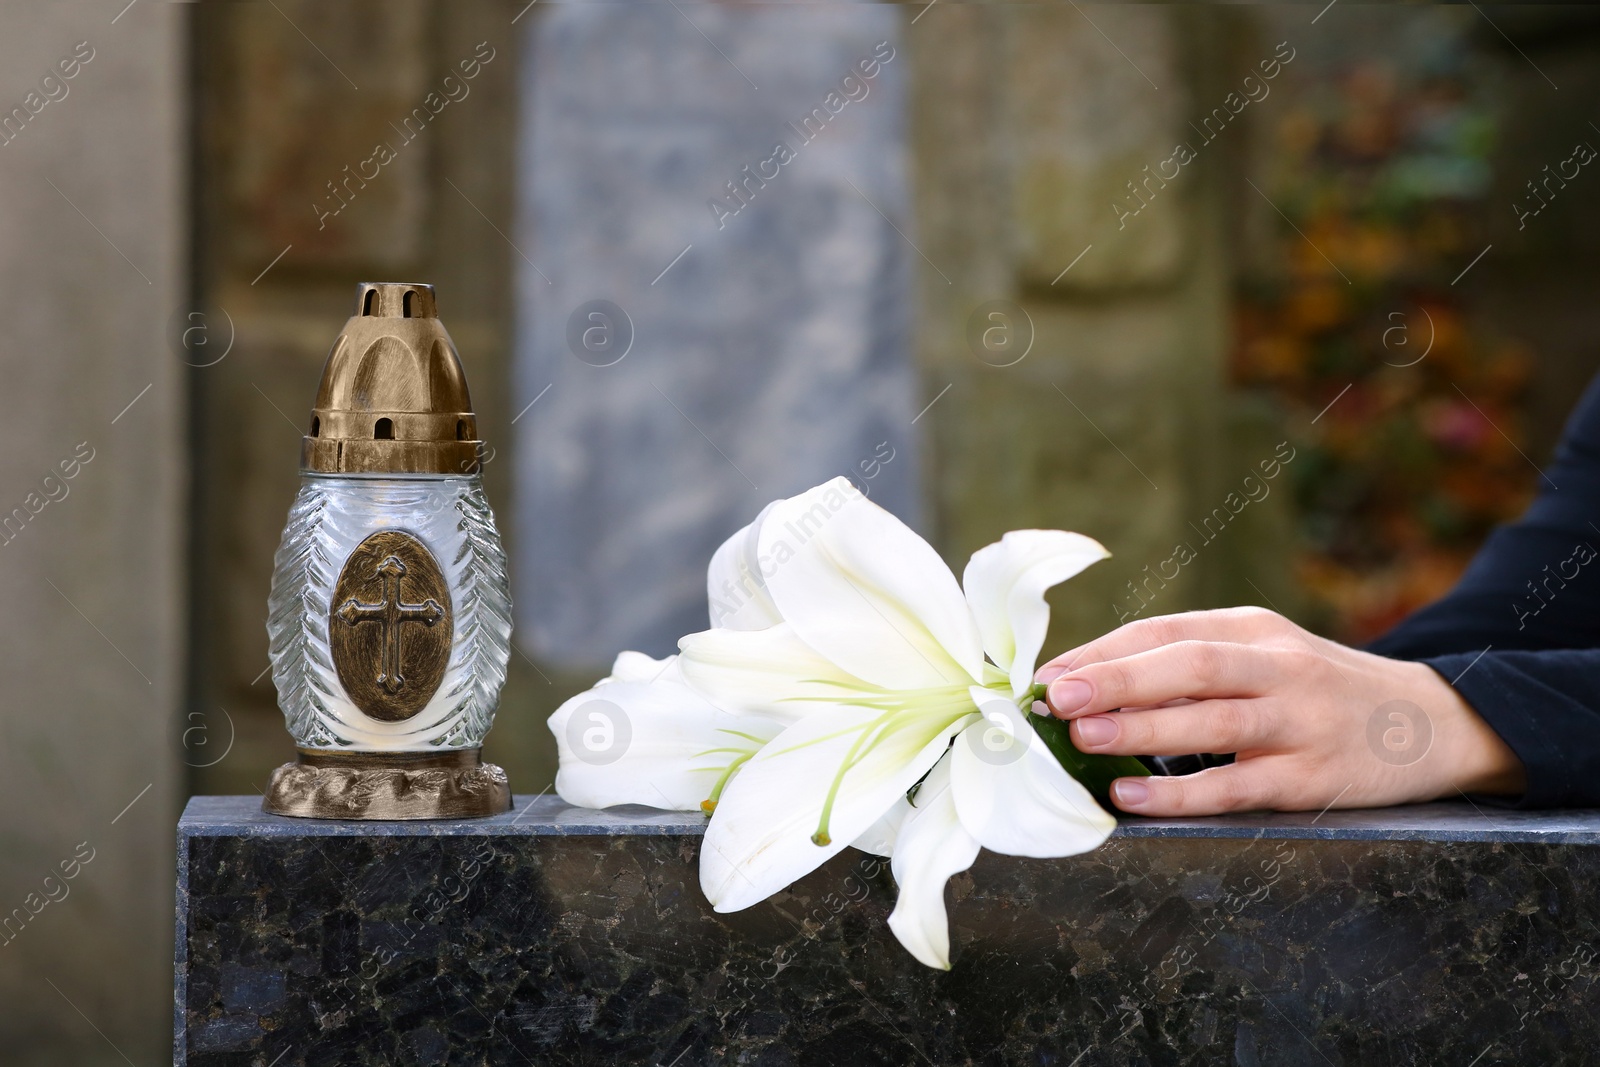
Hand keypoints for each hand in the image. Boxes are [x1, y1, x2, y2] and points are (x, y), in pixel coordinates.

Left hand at [1034, 607, 1525, 815]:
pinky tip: (1133, 797)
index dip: (1101, 652)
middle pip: (1189, 664)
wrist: (1430, 723)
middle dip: (1116, 679)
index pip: (1165, 631)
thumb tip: (1088, 686)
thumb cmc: (1317, 689)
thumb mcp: (1262, 655)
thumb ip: (1189, 664)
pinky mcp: (1313, 778)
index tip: (1045, 675)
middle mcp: (1278, 666)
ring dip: (1142, 728)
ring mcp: (1300, 722)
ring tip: (1082, 737)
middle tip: (1054, 697)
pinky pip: (1239, 786)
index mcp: (1253, 628)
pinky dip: (1181, 792)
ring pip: (1214, 721)